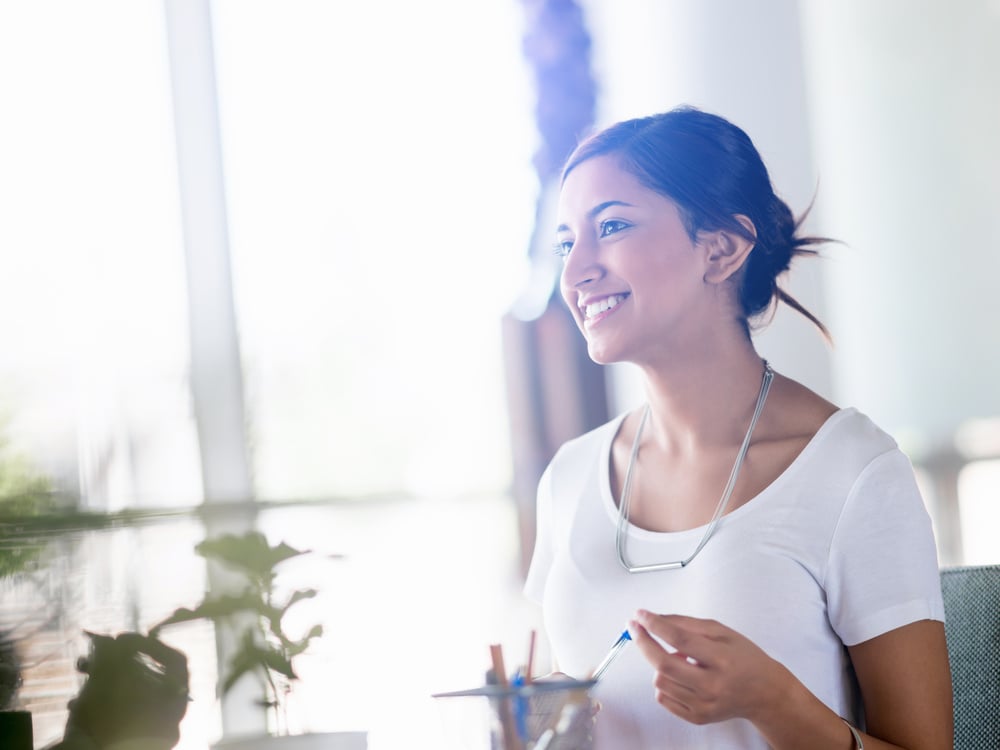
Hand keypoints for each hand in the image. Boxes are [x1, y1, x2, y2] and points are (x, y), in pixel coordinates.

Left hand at [629, 609, 787, 725]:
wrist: (764, 692)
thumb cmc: (744, 658)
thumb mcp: (721, 632)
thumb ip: (686, 624)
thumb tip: (655, 619)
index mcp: (721, 659)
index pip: (679, 639)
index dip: (654, 625)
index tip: (640, 615)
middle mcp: (712, 685)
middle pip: (663, 664)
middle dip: (643, 642)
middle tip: (637, 628)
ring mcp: (704, 705)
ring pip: (660, 681)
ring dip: (659, 664)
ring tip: (679, 658)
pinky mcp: (697, 717)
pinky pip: (663, 698)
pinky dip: (664, 682)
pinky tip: (680, 675)